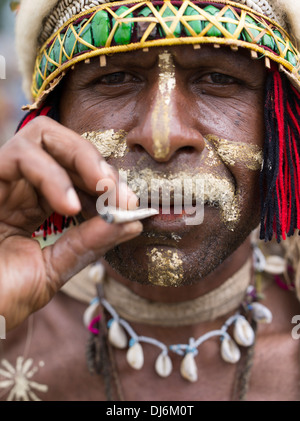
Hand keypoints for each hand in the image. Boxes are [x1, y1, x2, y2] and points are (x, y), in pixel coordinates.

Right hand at [0, 116, 141, 330]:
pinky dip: (52, 174)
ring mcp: (3, 179)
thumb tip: (132, 223)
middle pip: (64, 148)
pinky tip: (69, 206)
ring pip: (44, 136)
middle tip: (122, 194)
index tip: (130, 204)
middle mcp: (21, 186)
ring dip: (82, 158)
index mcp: (35, 205)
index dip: (106, 184)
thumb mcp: (54, 268)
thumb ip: (89, 243)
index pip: (76, 175)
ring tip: (102, 189)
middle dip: (99, 166)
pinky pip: (21, 154)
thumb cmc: (2, 295)